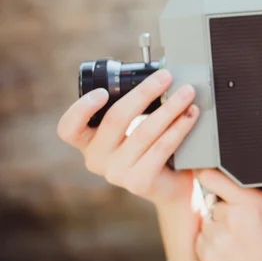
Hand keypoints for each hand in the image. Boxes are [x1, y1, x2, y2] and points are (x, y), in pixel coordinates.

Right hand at [56, 69, 199, 206]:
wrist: (170, 186)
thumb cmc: (149, 148)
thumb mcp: (132, 128)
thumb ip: (132, 108)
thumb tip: (158, 74)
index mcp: (88, 142)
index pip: (69, 129)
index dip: (81, 109)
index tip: (103, 92)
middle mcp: (97, 159)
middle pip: (116, 119)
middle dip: (144, 93)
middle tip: (166, 76)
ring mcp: (116, 173)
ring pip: (144, 131)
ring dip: (170, 108)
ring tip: (187, 93)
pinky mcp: (139, 182)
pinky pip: (162, 147)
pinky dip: (179, 127)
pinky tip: (192, 114)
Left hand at [195, 169, 261, 260]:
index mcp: (250, 203)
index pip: (213, 177)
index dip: (209, 172)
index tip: (209, 173)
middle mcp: (230, 218)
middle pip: (213, 199)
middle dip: (224, 206)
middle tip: (242, 219)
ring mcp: (217, 238)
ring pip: (207, 219)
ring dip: (218, 224)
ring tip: (238, 236)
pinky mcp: (207, 255)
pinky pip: (202, 238)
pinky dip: (211, 241)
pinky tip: (231, 248)